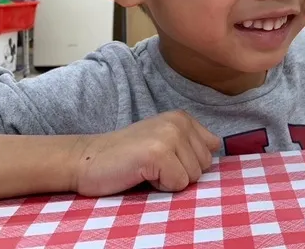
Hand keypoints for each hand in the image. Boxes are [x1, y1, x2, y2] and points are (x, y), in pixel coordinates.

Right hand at [73, 111, 220, 196]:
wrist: (87, 160)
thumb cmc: (126, 156)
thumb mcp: (163, 140)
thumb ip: (189, 142)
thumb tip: (216, 149)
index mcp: (183, 117)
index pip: (212, 148)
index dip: (190, 162)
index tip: (166, 159)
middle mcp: (179, 122)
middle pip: (205, 165)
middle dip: (181, 173)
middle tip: (153, 165)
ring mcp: (170, 136)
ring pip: (193, 176)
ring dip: (170, 180)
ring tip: (147, 169)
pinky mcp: (159, 153)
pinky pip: (178, 184)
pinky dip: (161, 186)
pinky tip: (142, 174)